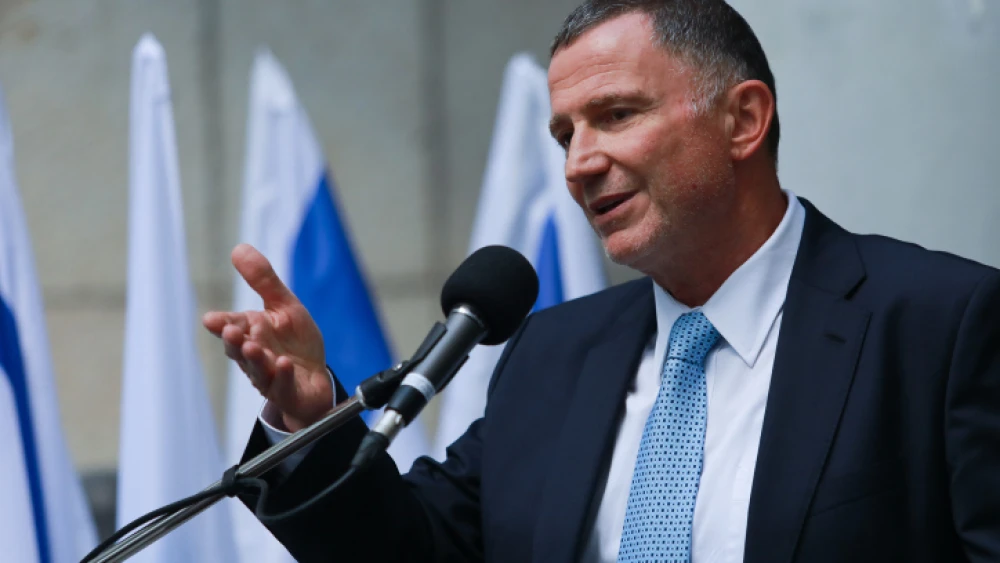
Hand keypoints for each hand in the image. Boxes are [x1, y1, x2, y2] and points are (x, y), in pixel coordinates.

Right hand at [203, 244, 332, 431]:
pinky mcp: (288, 393)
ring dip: (254, 358)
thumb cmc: (294, 343)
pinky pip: (282, 386)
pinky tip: (284, 364)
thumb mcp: (284, 306)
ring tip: (253, 347)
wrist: (314, 382)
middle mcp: (255, 356)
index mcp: (252, 332)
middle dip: (234, 341)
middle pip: (239, 350)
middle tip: (229, 331)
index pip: (232, 326)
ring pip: (257, 369)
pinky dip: (282, 376)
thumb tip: (239, 248)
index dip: (222, 323)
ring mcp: (269, 377)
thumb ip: (263, 280)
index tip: (211, 319)